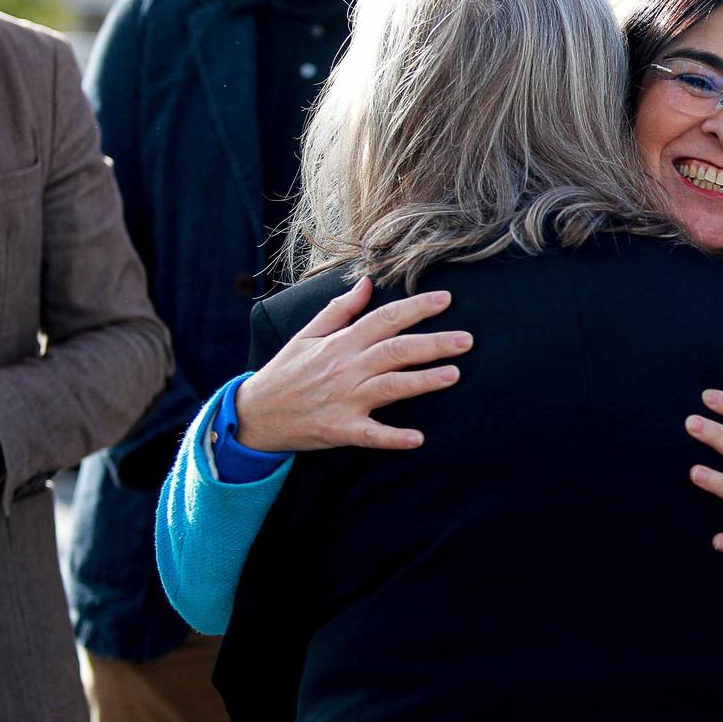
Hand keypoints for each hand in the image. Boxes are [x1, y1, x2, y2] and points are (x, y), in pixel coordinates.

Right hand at [233, 276, 469, 452]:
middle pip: (395, 351)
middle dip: (433, 344)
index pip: (384, 318)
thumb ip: (340, 309)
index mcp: (340, 343)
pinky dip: (394, 437)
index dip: (416, 307)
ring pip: (390, 386)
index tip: (446, 299)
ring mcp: (344, 400)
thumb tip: (366, 282)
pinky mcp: (341, 429)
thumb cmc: (286, 372)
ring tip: (454, 374)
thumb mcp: (307, 334)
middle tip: (466, 340)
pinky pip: (371, 434)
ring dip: (423, 381)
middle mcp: (346, 368)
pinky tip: (418, 438)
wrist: (256, 414)